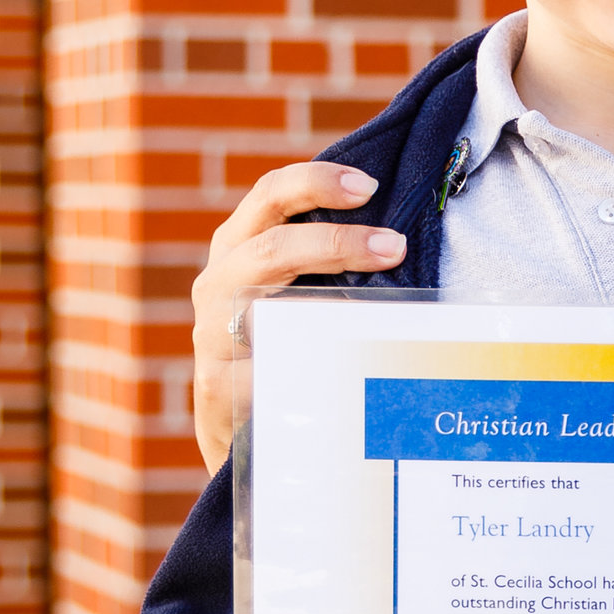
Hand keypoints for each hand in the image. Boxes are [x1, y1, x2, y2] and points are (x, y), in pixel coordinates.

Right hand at [191, 162, 405, 466]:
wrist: (241, 430)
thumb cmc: (282, 347)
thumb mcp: (296, 293)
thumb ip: (329, 263)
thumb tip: (401, 240)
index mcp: (239, 247)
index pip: (270, 196)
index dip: (316, 183)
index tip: (369, 187)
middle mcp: (219, 282)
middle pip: (271, 247)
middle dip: (337, 243)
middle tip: (396, 247)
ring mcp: (212, 334)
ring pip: (268, 306)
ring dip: (331, 304)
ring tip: (384, 309)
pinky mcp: (217, 386)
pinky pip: (269, 370)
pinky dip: (312, 365)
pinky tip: (355, 366)